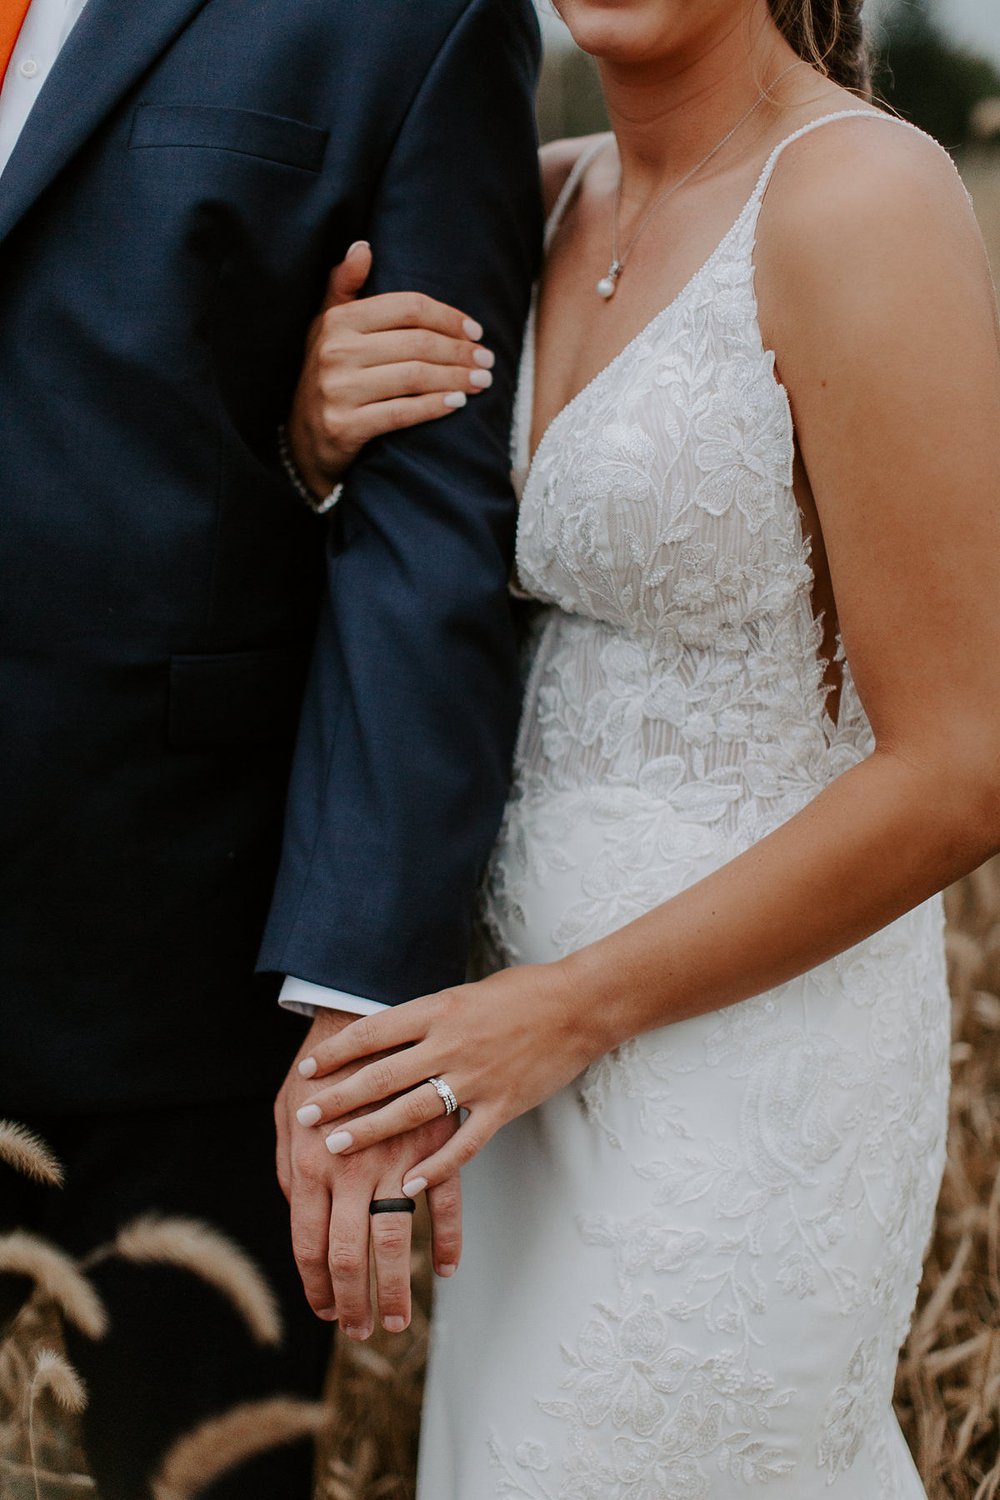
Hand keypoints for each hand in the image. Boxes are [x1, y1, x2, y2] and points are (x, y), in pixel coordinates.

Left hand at [275, 1007, 461, 1338]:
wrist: (366, 1001)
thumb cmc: (318, 1057)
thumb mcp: (285, 1107)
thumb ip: (289, 1163)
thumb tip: (293, 1206)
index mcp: (311, 1160)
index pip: (308, 1243)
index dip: (314, 1285)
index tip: (322, 1312)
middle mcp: (354, 1165)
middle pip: (350, 1252)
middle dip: (352, 1302)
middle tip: (358, 1332)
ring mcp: (396, 1154)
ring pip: (396, 1237)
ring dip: (396, 1287)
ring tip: (396, 1321)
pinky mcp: (435, 1137)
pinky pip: (445, 1198)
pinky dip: (446, 1238)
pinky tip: (443, 1268)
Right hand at [285, 240, 495, 497]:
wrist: (304, 439)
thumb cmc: (329, 375)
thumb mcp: (328, 327)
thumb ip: (344, 286)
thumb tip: (362, 247)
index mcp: (338, 321)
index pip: (407, 307)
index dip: (448, 317)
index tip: (475, 331)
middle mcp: (335, 352)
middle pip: (417, 343)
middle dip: (460, 351)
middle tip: (487, 359)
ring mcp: (339, 390)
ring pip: (414, 376)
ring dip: (456, 378)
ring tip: (482, 381)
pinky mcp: (345, 426)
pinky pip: (402, 412)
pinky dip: (435, 406)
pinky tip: (458, 403)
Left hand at [291, 963, 606, 1194]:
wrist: (579, 1005)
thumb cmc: (523, 992)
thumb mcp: (465, 993)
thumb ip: (429, 1018)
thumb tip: (387, 1036)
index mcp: (439, 1009)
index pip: (373, 1032)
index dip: (336, 1052)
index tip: (307, 1068)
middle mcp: (452, 1043)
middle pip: (382, 1075)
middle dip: (338, 1097)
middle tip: (305, 1116)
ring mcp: (478, 1078)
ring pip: (412, 1111)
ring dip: (371, 1130)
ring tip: (336, 1146)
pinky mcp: (503, 1106)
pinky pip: (463, 1144)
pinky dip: (435, 1167)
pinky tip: (409, 1186)